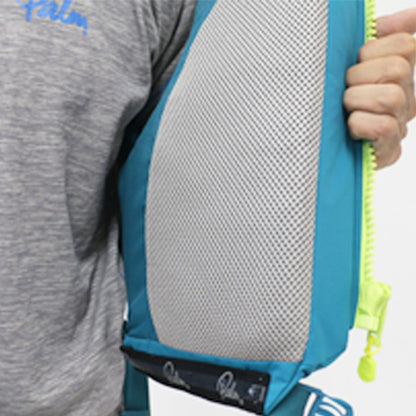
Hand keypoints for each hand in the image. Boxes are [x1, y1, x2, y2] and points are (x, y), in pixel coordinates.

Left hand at [343, 9, 415, 168]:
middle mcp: (405, 98)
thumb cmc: (334, 102)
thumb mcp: (354, 63)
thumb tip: (413, 15)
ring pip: (390, 97)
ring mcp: (400, 124)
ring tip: (346, 110)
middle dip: (359, 77)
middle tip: (345, 91)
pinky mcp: (389, 149)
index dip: (372, 51)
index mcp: (399, 74)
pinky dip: (361, 125)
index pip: (404, 45)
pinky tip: (351, 127)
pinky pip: (382, 127)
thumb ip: (382, 36)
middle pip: (396, 69)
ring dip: (357, 101)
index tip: (356, 64)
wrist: (321, 144)